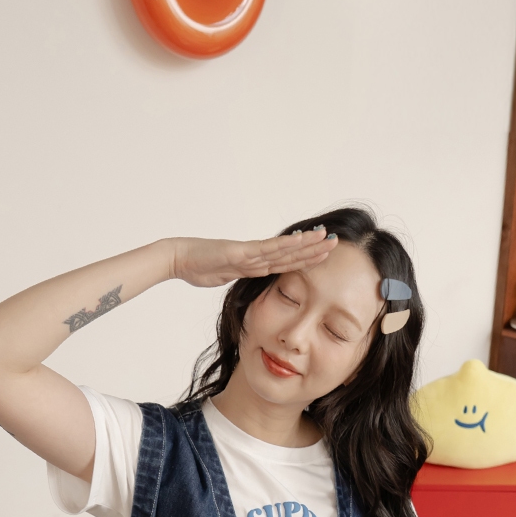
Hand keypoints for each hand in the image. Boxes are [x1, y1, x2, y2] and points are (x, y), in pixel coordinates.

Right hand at [170, 228, 337, 287]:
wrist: (179, 258)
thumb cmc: (198, 267)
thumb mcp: (224, 276)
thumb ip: (238, 276)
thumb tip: (248, 279)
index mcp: (254, 263)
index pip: (285, 262)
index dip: (306, 258)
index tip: (324, 254)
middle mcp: (255, 256)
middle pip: (290, 253)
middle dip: (314, 248)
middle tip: (336, 241)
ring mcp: (249, 252)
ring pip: (284, 249)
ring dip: (306, 244)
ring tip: (326, 237)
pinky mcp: (240, 252)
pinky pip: (267, 249)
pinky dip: (285, 245)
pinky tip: (300, 241)